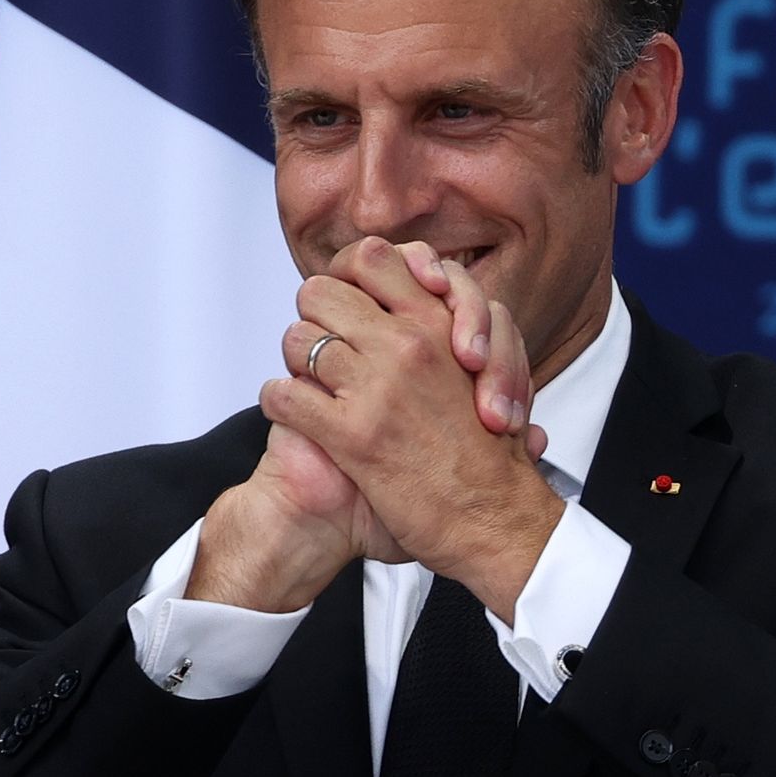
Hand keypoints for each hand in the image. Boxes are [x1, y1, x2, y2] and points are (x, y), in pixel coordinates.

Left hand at [263, 236, 563, 617]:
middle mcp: (407, 344)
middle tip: (322, 345)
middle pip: (319, 292)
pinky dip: (279, 403)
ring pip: (296, 340)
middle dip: (313, 317)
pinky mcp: (352, 434)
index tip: (347, 301)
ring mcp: (378, 386)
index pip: (370, 257)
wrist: (496, 519)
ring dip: (295, 362)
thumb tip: (425, 291)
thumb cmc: (491, 452)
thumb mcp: (487, 367)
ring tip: (309, 384)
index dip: (346, 275)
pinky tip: (295, 414)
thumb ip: (455, 328)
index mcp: (438, 323)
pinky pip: (284, 395)